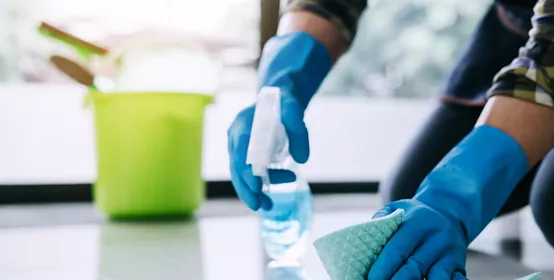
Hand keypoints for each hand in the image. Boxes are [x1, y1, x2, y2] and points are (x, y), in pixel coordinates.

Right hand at [227, 32, 330, 210]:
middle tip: (260, 206)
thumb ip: (299, 130)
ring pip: (239, 174)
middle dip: (246, 189)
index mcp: (244, 125)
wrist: (277, 97)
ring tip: (267, 206)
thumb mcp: (294, 110)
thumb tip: (303, 159)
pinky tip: (266, 197)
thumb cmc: (284, 101)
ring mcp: (238, 146)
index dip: (247, 172)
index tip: (258, 188)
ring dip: (250, 192)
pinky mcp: (244, 153)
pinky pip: (246, 173)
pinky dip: (255, 186)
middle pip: (236, 167)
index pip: (241, 153)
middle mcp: (236, 137)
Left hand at [368, 200, 467, 279]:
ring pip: (437, 279)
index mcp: (417, 223)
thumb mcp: (398, 208)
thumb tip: (364, 233)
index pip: (398, 248)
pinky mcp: (460, 267)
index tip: (372, 279)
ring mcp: (450, 255)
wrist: (449, 213)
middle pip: (415, 268)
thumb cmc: (415, 216)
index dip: (384, 267)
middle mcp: (436, 239)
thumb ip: (381, 219)